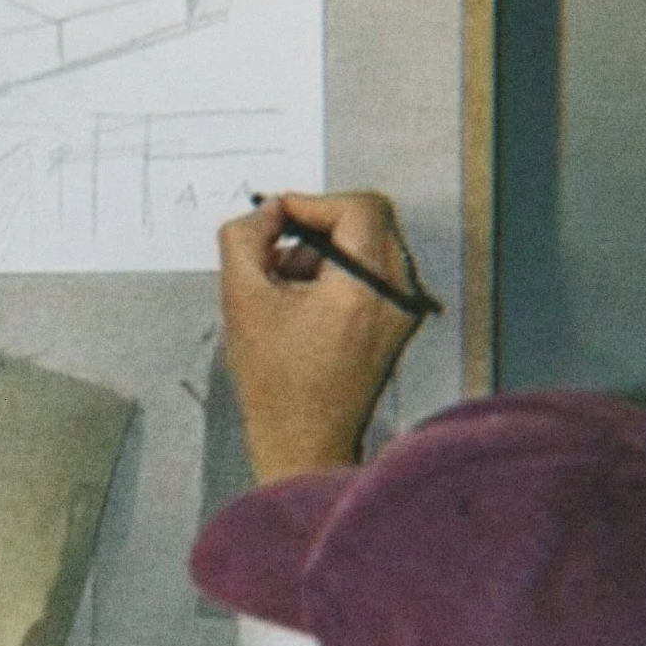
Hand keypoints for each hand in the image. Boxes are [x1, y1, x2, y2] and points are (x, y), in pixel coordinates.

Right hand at [219, 192, 425, 481]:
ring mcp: (403, 310)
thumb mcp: (241, 299)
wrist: (304, 442)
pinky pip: (374, 272)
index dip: (311, 203)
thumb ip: (244, 238)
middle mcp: (398, 295)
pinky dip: (339, 272)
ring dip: (325, 251)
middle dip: (317, 227)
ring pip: (370, 245)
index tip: (276, 218)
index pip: (357, 208)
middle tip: (278, 249)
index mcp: (367, 287)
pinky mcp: (398, 324)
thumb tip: (267, 211)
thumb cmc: (275, 383)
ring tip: (286, 286)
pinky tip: (304, 303)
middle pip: (369, 221)